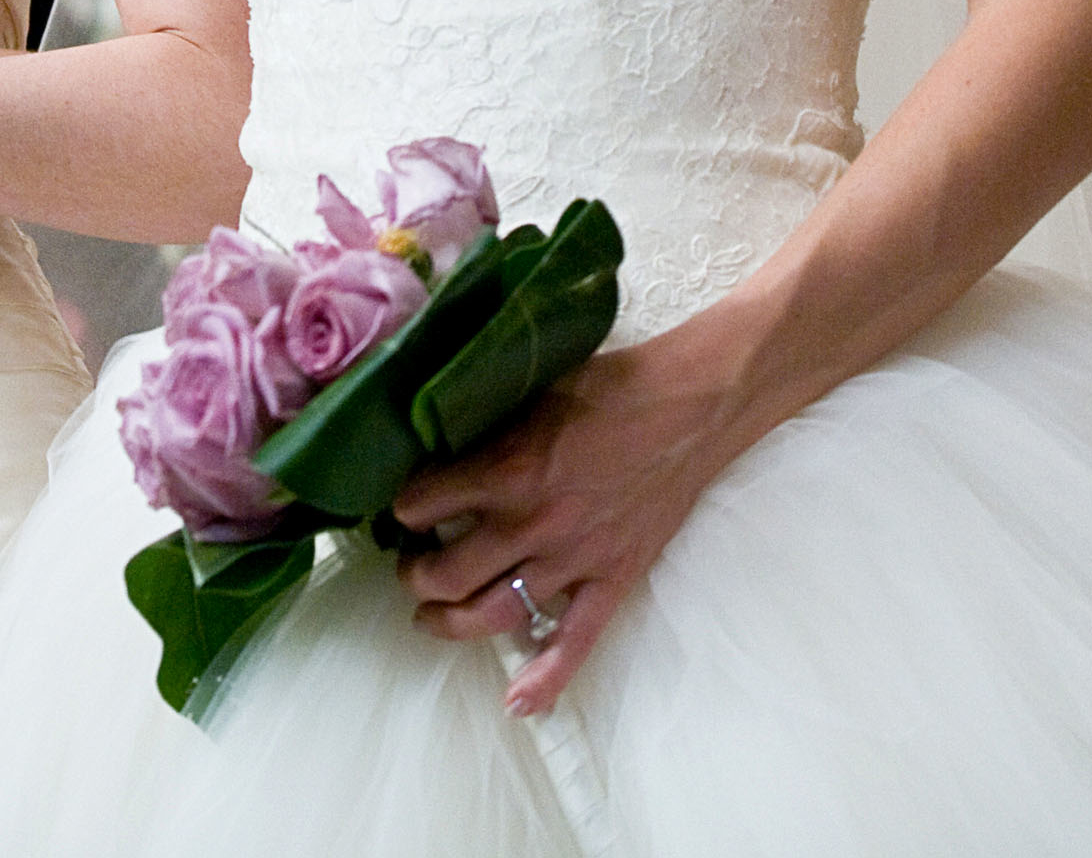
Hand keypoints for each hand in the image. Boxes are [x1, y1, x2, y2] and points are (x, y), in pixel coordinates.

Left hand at [389, 325, 756, 715]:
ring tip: (432, 616)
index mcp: (508, 470)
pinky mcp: (611, 581)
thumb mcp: (533, 389)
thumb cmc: (612, 387)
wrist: (689, 408)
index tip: (402, 509)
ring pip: (493, 615)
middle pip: (447, 575)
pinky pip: (575, 643)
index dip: (404, 508)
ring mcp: (572, 561)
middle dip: (415, 575)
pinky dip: (545, 679)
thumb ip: (489, 425)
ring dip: (450, 622)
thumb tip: (440, 440)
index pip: (424, 505)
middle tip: (411, 566)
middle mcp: (532, 525)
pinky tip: (516, 703)